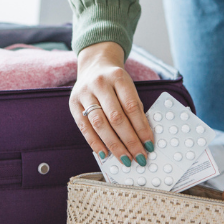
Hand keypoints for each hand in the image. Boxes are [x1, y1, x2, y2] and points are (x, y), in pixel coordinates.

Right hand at [69, 42, 153, 167]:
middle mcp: (99, 84)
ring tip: (125, 158)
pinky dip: (95, 142)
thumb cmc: (115, 81)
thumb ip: (134, 108)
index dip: (141, 128)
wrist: (94, 65)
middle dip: (129, 140)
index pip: (132, 106)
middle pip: (116, 117)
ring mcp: (84, 93)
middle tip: (139, 157)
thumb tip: (143, 138)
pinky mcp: (73, 103)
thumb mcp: (128, 86)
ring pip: (99, 123)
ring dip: (113, 145)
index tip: (149, 145)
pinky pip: (84, 127)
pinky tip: (104, 154)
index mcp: (118, 77)